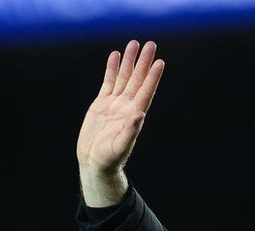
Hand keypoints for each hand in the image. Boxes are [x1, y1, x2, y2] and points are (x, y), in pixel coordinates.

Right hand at [77, 40, 164, 205]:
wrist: (95, 162)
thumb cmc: (109, 159)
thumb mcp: (120, 146)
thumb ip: (130, 131)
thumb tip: (139, 114)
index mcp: (134, 116)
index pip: (146, 92)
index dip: (152, 77)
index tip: (160, 62)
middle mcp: (127, 107)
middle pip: (137, 80)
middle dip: (143, 62)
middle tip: (151, 44)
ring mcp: (115, 104)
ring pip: (124, 78)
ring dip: (129, 62)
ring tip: (134, 44)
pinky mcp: (102, 104)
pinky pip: (108, 82)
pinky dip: (112, 69)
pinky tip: (116, 55)